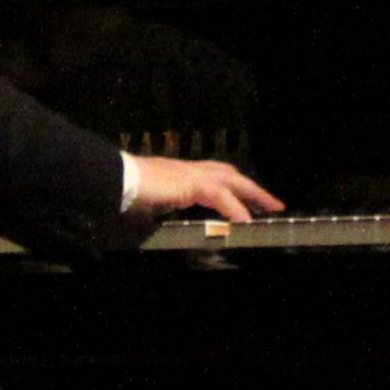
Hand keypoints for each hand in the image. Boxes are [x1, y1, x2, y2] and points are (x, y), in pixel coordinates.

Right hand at [123, 154, 287, 233]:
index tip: (249, 198)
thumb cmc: (126, 190)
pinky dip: (235, 208)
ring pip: (232, 181)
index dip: (234, 185)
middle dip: (253, 189)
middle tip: (273, 203)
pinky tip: (245, 221)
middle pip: (231, 174)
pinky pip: (220, 196)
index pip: (216, 174)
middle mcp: (189, 169)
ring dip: (254, 195)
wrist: (116, 178)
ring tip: (271, 209)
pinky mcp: (190, 183)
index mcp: (181, 172)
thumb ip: (162, 207)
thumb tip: (159, 220)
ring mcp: (191, 173)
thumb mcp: (151, 202)